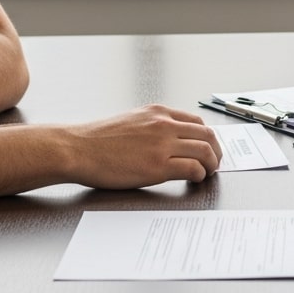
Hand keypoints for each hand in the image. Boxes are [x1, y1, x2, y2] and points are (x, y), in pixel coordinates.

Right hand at [69, 104, 221, 188]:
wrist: (77, 149)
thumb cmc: (97, 140)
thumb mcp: (130, 121)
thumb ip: (152, 126)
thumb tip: (167, 138)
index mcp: (158, 112)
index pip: (196, 121)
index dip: (207, 137)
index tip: (208, 147)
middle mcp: (164, 124)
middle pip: (207, 134)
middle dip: (216, 150)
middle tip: (214, 163)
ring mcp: (162, 144)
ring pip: (205, 150)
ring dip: (211, 164)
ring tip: (207, 173)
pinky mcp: (158, 166)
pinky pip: (193, 168)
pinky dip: (199, 175)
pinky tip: (194, 179)